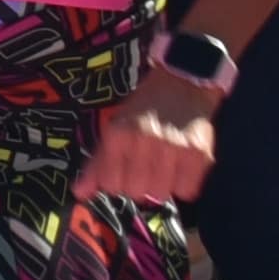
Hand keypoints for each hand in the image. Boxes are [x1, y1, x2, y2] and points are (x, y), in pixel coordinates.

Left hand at [80, 80, 219, 204]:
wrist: (182, 84)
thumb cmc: (143, 109)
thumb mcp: (114, 127)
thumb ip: (97, 163)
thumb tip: (80, 193)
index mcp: (118, 133)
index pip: (110, 184)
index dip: (115, 182)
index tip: (122, 172)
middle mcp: (144, 140)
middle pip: (135, 192)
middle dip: (138, 184)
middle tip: (145, 167)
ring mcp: (172, 148)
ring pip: (160, 195)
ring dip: (161, 186)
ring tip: (163, 166)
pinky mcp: (198, 154)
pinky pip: (186, 191)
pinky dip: (183, 184)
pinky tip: (180, 167)